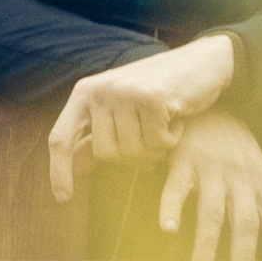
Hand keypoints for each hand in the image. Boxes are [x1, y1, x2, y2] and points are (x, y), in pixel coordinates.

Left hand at [46, 35, 237, 199]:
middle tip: (151, 140)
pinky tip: (177, 120)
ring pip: (132, 151)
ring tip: (164, 125)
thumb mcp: (121, 110)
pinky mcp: (151, 98)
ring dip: (155, 149)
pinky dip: (171, 139)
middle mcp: (100, 90)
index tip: (62, 198)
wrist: (202, 62)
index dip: (59, 170)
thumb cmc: (159, 91)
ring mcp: (125, 92)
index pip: (61, 138)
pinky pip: (157, 143)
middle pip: (104, 153)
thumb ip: (99, 135)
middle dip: (131, 157)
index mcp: (86, 92)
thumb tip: (75, 168)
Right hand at [159, 111, 261, 260]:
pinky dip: (171, 209)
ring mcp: (213, 168)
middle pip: (246, 221)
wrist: (207, 103)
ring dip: (206, 245)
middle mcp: (242, 176)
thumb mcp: (257, 172)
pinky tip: (169, 230)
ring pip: (212, 211)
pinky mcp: (185, 159)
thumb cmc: (234, 146)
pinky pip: (177, 188)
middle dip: (243, 256)